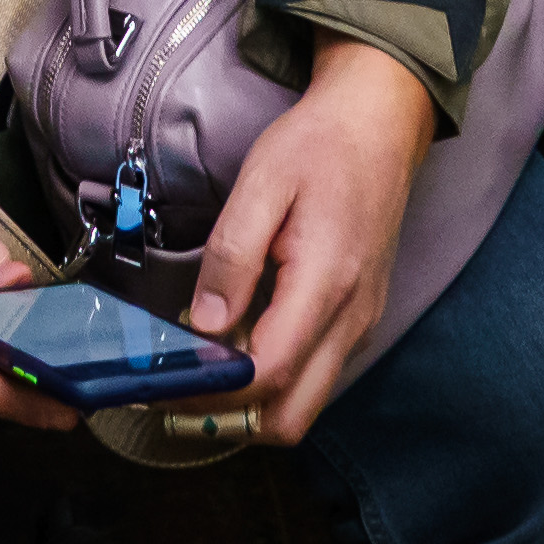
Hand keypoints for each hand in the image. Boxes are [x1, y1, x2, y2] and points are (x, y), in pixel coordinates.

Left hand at [185, 37, 436, 441]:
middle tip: (176, 391)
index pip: (269, 373)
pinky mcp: (356, 319)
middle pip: (292, 416)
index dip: (213, 391)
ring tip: (198, 368)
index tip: (164, 384)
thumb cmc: (320, 147)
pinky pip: (314, 375)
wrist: (378, 125)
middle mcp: (351, 319)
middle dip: (231, 418)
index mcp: (327, 284)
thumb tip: (205, 325)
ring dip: (251, 404)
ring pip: (304, 403)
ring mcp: (359, 324)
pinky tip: (235, 344)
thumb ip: (232, 257)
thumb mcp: (262, 183)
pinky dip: (273, 380)